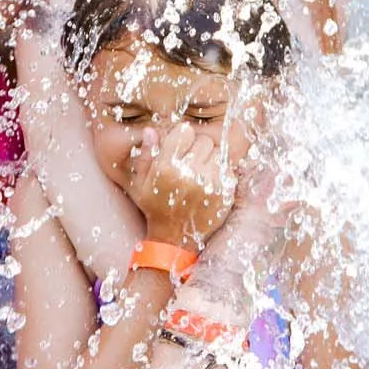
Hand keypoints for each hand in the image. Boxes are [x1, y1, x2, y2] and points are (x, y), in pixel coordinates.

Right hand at [127, 121, 239, 252]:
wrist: (173, 239)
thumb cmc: (155, 208)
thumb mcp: (141, 183)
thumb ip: (146, 155)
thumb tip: (151, 130)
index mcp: (167, 167)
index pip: (185, 131)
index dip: (182, 138)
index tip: (179, 149)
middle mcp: (190, 173)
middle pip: (204, 141)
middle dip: (197, 149)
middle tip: (190, 164)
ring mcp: (210, 183)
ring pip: (218, 153)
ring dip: (210, 160)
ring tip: (199, 174)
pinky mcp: (225, 193)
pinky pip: (228, 169)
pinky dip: (220, 173)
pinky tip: (208, 185)